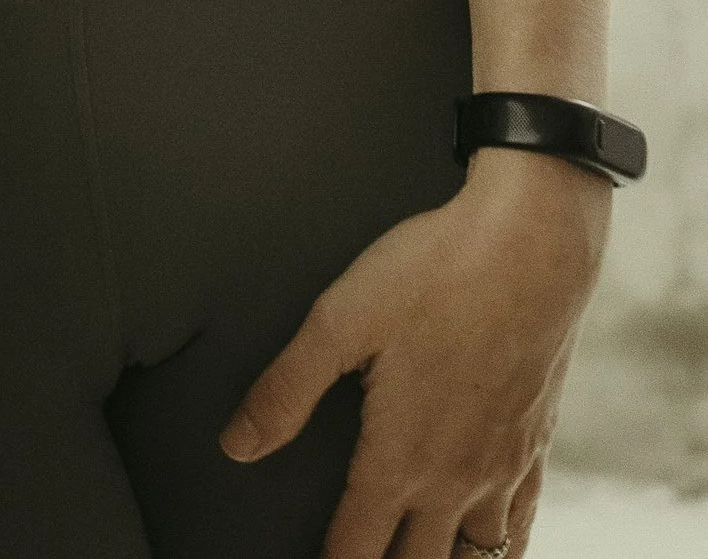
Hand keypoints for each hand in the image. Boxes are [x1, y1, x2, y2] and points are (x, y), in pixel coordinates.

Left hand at [222, 153, 609, 556]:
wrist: (534, 244)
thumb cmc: (434, 273)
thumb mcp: (341, 319)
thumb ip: (286, 388)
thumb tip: (236, 446)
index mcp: (400, 458)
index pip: (355, 550)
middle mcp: (455, 481)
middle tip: (358, 558)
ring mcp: (503, 469)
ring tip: (415, 555)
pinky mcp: (536, 445)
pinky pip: (522, 526)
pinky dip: (503, 549)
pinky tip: (489, 546)